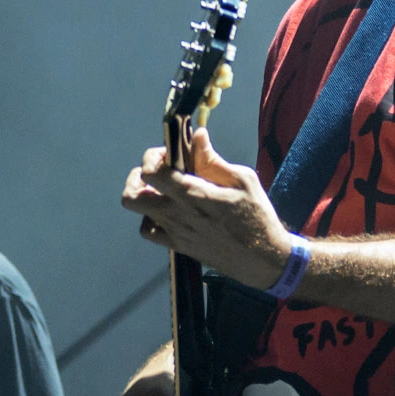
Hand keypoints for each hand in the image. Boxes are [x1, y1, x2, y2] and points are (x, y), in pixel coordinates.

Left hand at [121, 128, 291, 287]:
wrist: (263, 259)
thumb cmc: (257, 216)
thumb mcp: (243, 180)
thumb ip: (213, 160)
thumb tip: (197, 135)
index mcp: (193, 195)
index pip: (151, 173)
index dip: (153, 157)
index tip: (170, 153)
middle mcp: (177, 215)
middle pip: (131, 195)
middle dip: (138, 176)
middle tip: (160, 170)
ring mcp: (174, 233)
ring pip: (138, 211)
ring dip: (145, 194)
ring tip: (165, 189)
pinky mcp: (177, 246)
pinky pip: (148, 230)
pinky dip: (151, 217)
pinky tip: (168, 210)